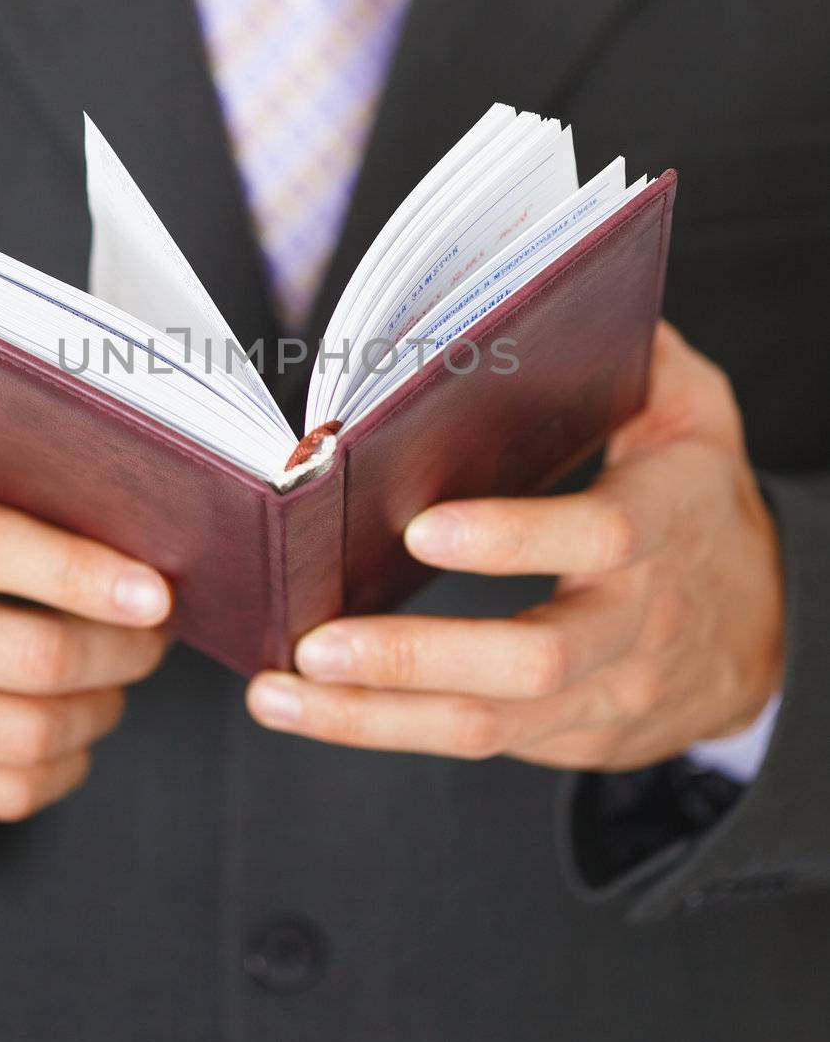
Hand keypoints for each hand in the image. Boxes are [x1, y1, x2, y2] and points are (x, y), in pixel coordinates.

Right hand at [0, 440, 170, 817]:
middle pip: (29, 659)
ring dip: (102, 710)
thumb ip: (6, 480)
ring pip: (29, 737)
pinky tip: (70, 726)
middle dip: (122, 652)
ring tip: (114, 678)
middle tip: (153, 635)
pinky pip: (7, 793)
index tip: (156, 594)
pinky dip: (66, 763)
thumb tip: (129, 508)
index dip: (83, 575)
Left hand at [247, 322, 784, 770]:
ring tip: (278, 692)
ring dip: (371, 716)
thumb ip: (645, 358)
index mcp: (666, 525)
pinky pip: (473, 741)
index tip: (418, 527)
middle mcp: (636, 624)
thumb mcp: (697, 419)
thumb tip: (566, 300)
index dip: (512, 538)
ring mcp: (603, 695)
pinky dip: (383, 727)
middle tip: (316, 640)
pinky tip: (307, 706)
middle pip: (532, 660)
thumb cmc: (700, 506)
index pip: (598, 538)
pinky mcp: (567, 738)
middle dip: (415, 655)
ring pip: (486, 724)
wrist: (763, 636)